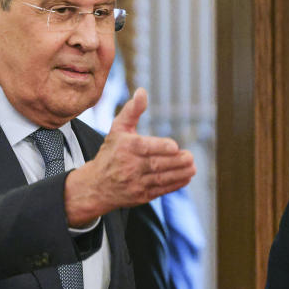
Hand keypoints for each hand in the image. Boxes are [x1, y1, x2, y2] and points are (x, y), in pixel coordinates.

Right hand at [65, 88, 195, 225]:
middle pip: (156, 165)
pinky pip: (161, 190)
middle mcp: (130, 167)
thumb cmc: (111, 152)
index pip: (145, 148)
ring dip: (179, 173)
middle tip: (190, 157)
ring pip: (160, 179)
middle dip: (176, 162)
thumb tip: (142, 91)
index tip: (175, 146)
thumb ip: (132, 111)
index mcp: (125, 148)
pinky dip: (175, 185)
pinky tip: (186, 178)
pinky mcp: (141, 196)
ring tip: (193, 167)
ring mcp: (135, 183)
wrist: (96, 186)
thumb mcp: (117, 129)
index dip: (161, 147)